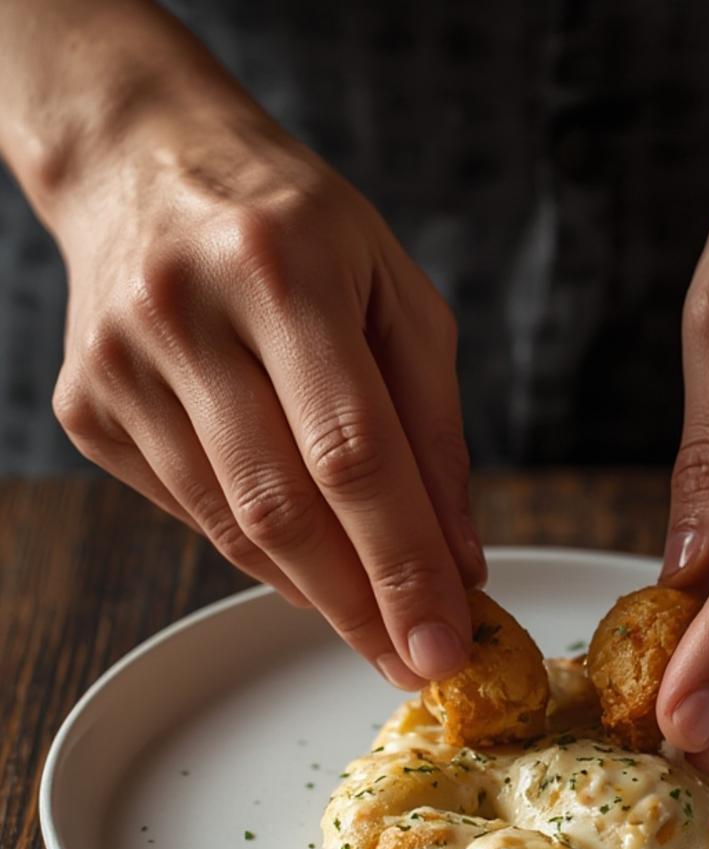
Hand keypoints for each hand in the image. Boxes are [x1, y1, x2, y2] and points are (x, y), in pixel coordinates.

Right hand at [51, 111, 482, 688]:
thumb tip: (459, 558)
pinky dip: (261, 554)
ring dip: (315, 594)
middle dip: (361, 606)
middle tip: (416, 662)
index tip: (446, 642)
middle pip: (284, 508)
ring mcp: (122, 366)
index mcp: (282, 268)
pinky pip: (192, 513)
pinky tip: (307, 564)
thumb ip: (433, 428)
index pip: (354, 452)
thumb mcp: (396, 295)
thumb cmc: (296, 228)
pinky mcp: (87, 408)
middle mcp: (187, 314)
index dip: (403, 563)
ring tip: (376, 628)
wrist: (145, 162)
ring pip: (232, 526)